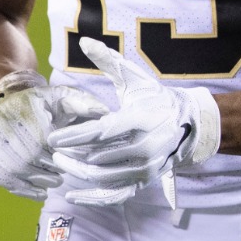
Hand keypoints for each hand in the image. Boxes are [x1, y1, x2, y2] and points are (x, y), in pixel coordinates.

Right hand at [0, 71, 107, 200]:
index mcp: (21, 107)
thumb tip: (105, 113)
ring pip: (14, 169)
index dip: (56, 153)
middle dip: (47, 170)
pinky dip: (21, 189)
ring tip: (53, 183)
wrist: (6, 100)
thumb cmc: (41, 101)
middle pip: (27, 156)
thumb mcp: (63, 95)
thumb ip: (83, 103)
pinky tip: (39, 193)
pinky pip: (1, 178)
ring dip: (36, 181)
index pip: (40, 138)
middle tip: (62, 176)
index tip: (68, 158)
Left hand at [48, 38, 220, 207]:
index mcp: (143, 118)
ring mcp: (147, 166)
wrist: (187, 124)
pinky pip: (116, 195)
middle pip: (100, 157)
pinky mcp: (145, 181)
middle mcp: (147, 145)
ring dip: (78, 173)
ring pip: (105, 177)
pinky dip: (93, 199)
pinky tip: (72, 196)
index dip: (76, 136)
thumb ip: (108, 61)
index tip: (53, 138)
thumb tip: (84, 41)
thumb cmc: (154, 98)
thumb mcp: (135, 78)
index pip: (103, 131)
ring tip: (61, 163)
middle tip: (52, 150)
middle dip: (73, 155)